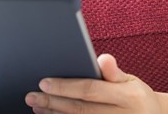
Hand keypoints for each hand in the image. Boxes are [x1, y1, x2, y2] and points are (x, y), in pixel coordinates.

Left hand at [24, 53, 167, 113]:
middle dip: (52, 102)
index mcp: (129, 96)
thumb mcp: (131, 81)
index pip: (91, 90)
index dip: (65, 87)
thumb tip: (104, 58)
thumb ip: (113, 72)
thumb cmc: (136, 96)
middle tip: (31, 96)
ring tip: (36, 107)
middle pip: (81, 110)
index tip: (43, 82)